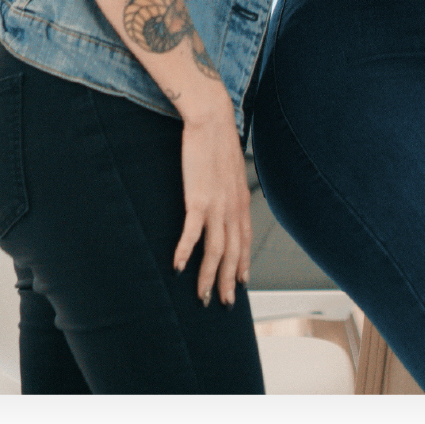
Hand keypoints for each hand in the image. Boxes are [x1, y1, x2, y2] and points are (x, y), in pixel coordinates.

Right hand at [173, 100, 250, 305]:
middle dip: (227, 282)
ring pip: (216, 250)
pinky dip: (186, 252)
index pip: (245, 241)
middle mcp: (233, 208)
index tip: (240, 282)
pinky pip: (193, 233)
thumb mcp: (230, 171)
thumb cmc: (218, 142)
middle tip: (223, 303)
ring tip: (202, 296)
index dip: (242, 264)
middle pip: (233, 253)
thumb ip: (229, 189)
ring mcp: (217, 205)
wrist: (212, 120)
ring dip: (208, 276)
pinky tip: (178, 267)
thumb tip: (225, 198)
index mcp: (241, 202)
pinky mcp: (198, 199)